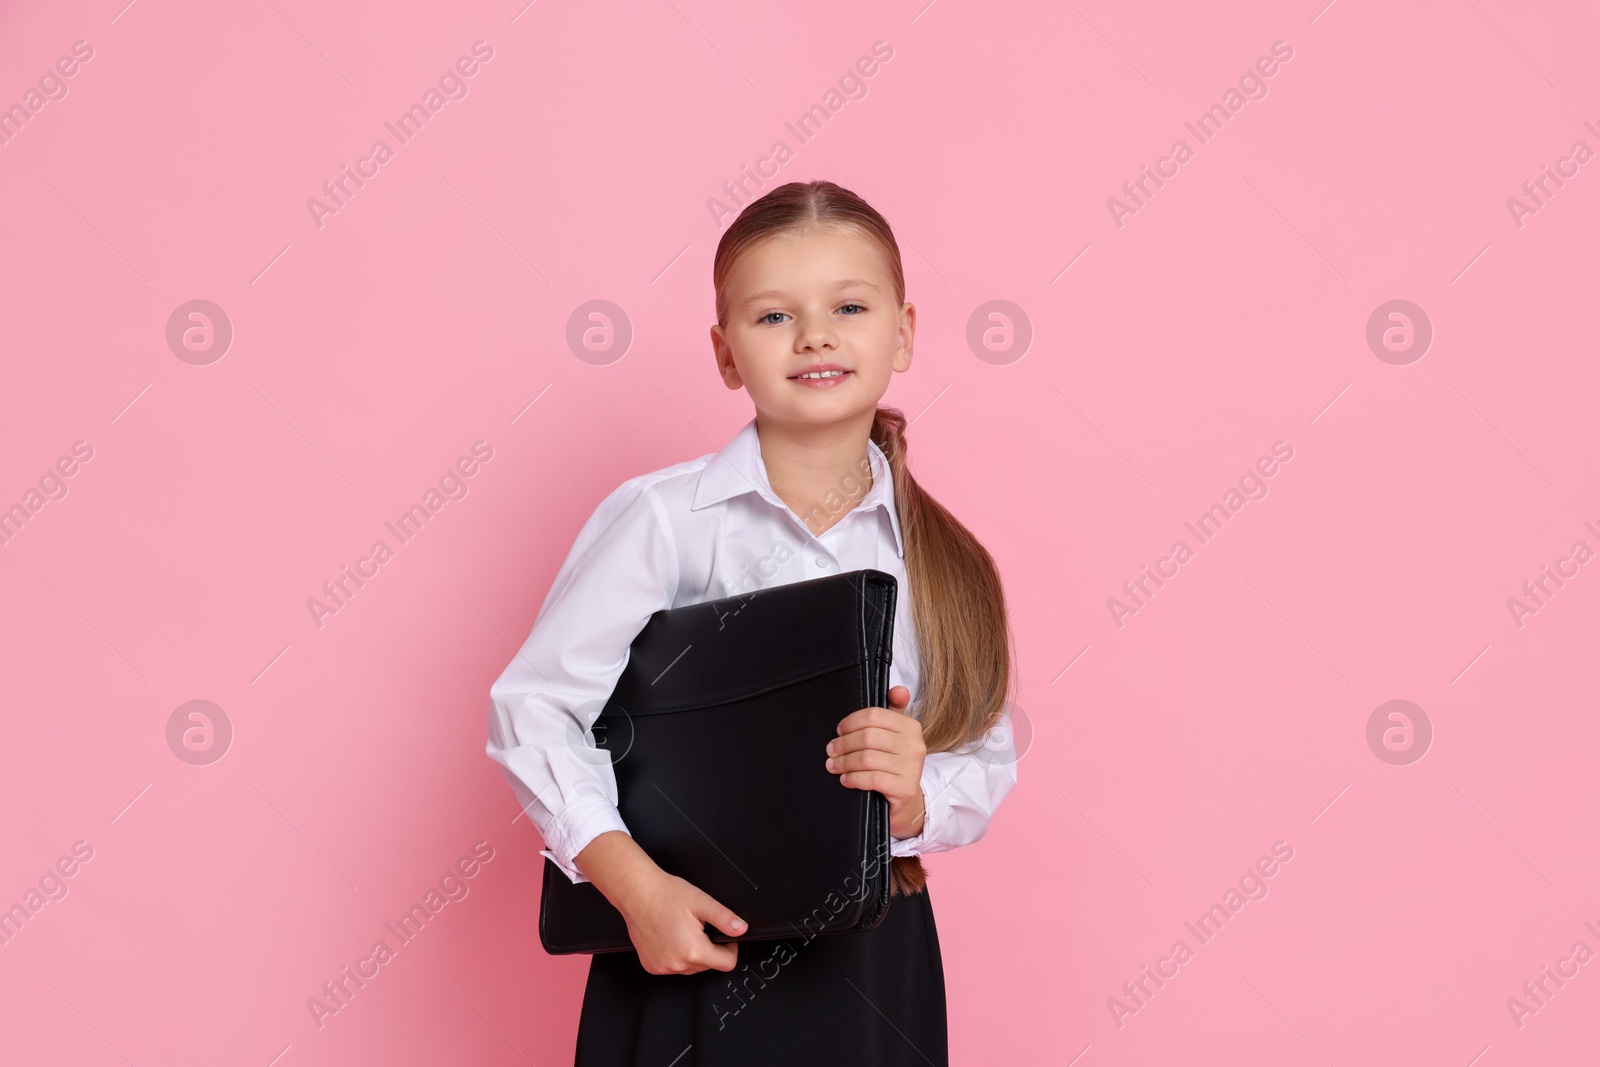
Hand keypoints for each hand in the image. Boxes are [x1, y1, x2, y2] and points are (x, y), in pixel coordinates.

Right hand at [573, 830, 745, 974]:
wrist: (636, 892)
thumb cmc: (666, 894)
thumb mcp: (702, 902)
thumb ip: (725, 918)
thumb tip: (742, 930)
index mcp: (693, 951)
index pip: (727, 964)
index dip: (730, 948)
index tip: (723, 934)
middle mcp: (677, 964)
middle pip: (708, 965)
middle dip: (709, 948)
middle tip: (698, 926)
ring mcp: (662, 967)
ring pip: (690, 967)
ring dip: (692, 953)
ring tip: (682, 930)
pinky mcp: (651, 966)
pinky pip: (672, 966)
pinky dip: (675, 955)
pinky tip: (669, 937)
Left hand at [826, 685, 926, 839]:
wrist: (904, 800)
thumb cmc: (893, 763)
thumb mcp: (893, 735)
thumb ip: (891, 711)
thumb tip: (898, 689)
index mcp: (911, 726)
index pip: (874, 716)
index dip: (851, 722)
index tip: (839, 731)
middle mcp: (915, 745)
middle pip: (868, 737)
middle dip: (844, 744)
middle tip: (831, 750)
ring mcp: (912, 768)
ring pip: (867, 758)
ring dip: (844, 762)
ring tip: (833, 765)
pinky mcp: (905, 788)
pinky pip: (872, 779)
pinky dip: (854, 778)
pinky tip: (845, 780)